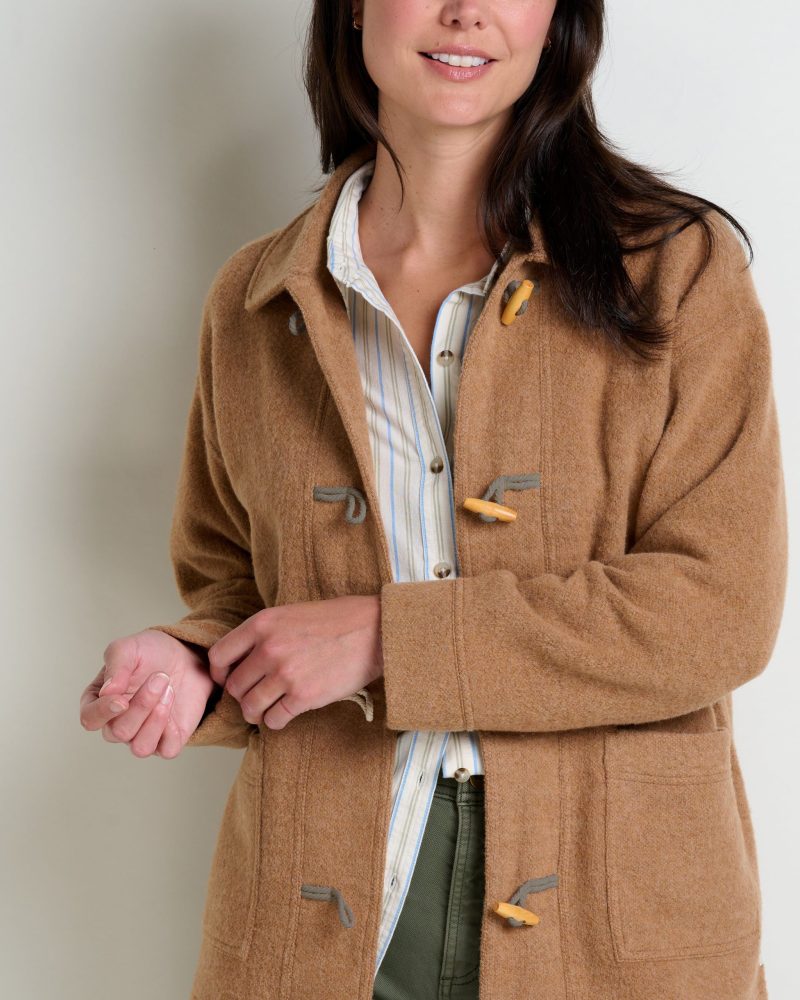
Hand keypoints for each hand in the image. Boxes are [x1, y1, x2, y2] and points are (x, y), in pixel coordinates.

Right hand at [79, 629, 216, 757]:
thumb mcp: (129, 648)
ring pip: (141, 747)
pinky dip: (172, 732)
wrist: (184, 655)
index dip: (103, 713)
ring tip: (169, 690)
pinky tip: (175, 706)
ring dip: (157, 719)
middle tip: (160, 677)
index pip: (90, 719)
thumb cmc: (150, 653)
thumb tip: (107, 692)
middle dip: (142, 705)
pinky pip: (167, 750)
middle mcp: (117, 723)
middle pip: (119, 732)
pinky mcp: (167, 740)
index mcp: (100, 701)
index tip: (122, 699)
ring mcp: (141, 734)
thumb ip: (115, 665)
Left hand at [208, 595, 383, 730]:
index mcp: (262, 624)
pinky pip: (274, 720)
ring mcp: (285, 674)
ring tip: (268, 709)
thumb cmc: (337, 619)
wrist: (375, 630)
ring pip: (250, 707)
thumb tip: (242, 659)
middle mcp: (268, 649)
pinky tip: (286, 712)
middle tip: (256, 696)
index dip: (220, 673)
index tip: (229, 679)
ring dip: (256, 713)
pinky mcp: (304, 696)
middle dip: (242, 695)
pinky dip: (276, 721)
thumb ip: (264, 633)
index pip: (218, 656)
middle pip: (234, 686)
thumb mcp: (291, 613)